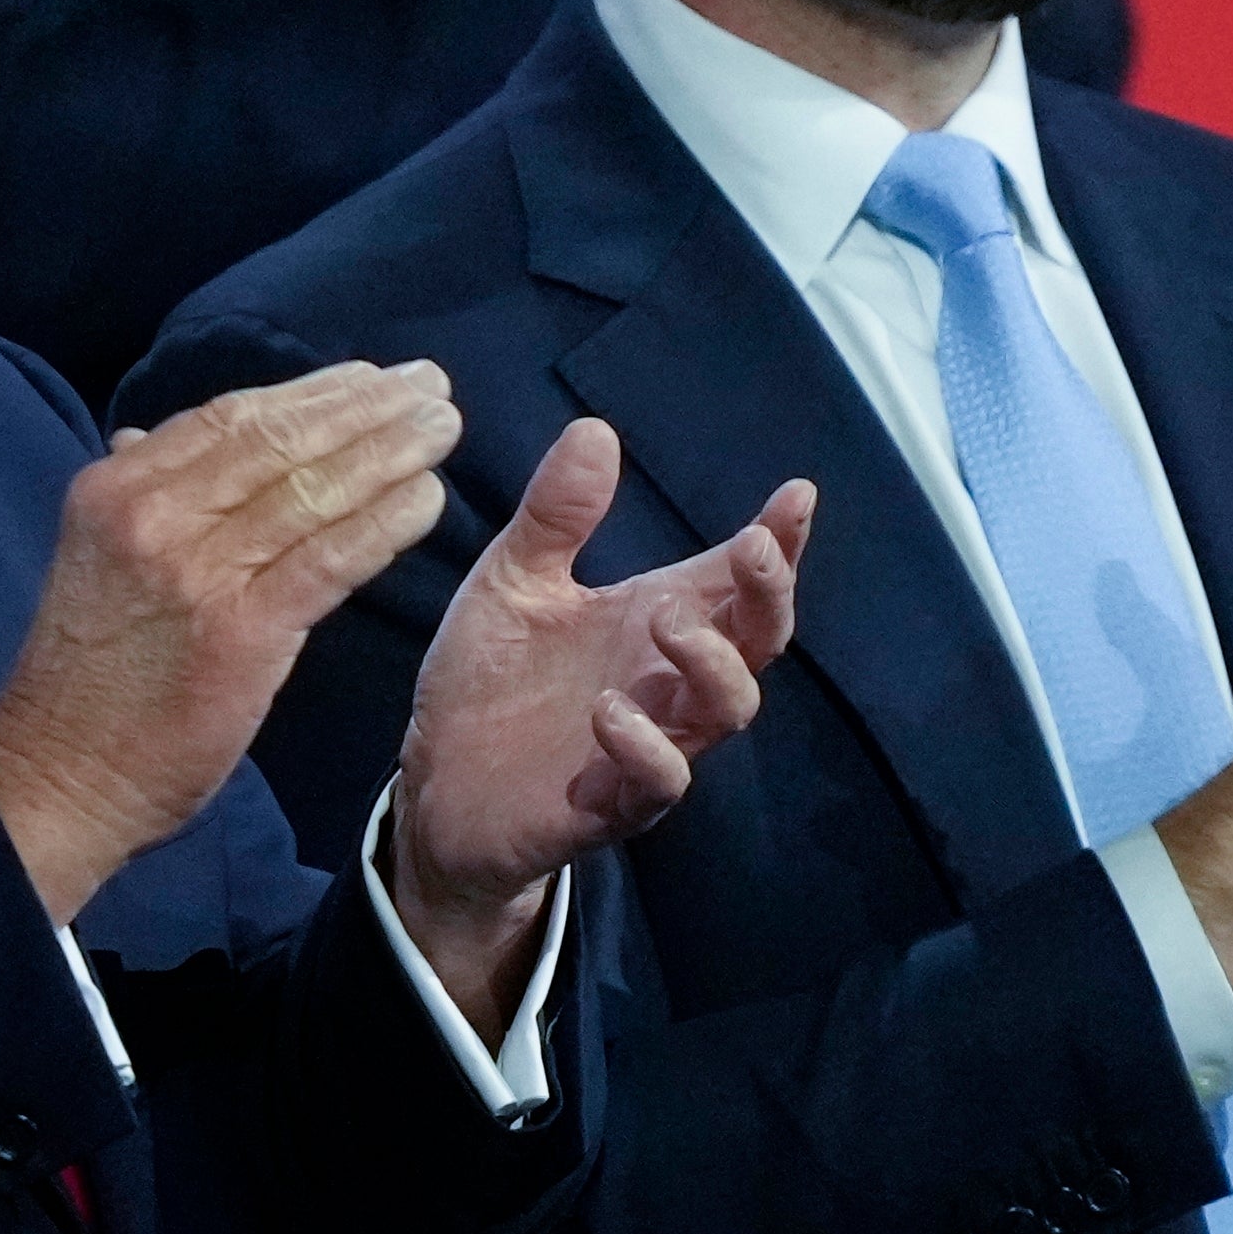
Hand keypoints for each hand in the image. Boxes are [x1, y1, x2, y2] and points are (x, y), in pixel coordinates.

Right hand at [0, 361, 460, 922]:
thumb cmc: (86, 676)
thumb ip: (139, 493)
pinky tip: (427, 501)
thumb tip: (157, 434)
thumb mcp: (96, 557)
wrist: (61, 778)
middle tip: (433, 384)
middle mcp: (153, 513)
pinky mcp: (241, 630)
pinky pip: (329, 560)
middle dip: (366, 407)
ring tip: (444, 427)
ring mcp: (197, 570)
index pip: (231, 416)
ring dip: (390, 452)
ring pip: (312, 490)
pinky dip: (384, 524)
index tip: (372, 376)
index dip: (312, 391)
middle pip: (279, 440)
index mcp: (115, 486)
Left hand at [390, 421, 808, 1037]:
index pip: (736, 580)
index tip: (798, 495)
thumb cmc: (489, 681)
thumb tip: (596, 428)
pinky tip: (610, 711)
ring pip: (727, 709)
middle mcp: (667, 681)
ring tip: (666, 619)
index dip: (779, 543)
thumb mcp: (512, 582)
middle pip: (758, 641)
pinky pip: (659, 782)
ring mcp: (648, 744)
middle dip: (769, 594)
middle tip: (750, 548)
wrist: (434, 785)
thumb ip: (556, 516)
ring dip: (712, 662)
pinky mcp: (610, 804)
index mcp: (651, 621)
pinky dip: (647, 747)